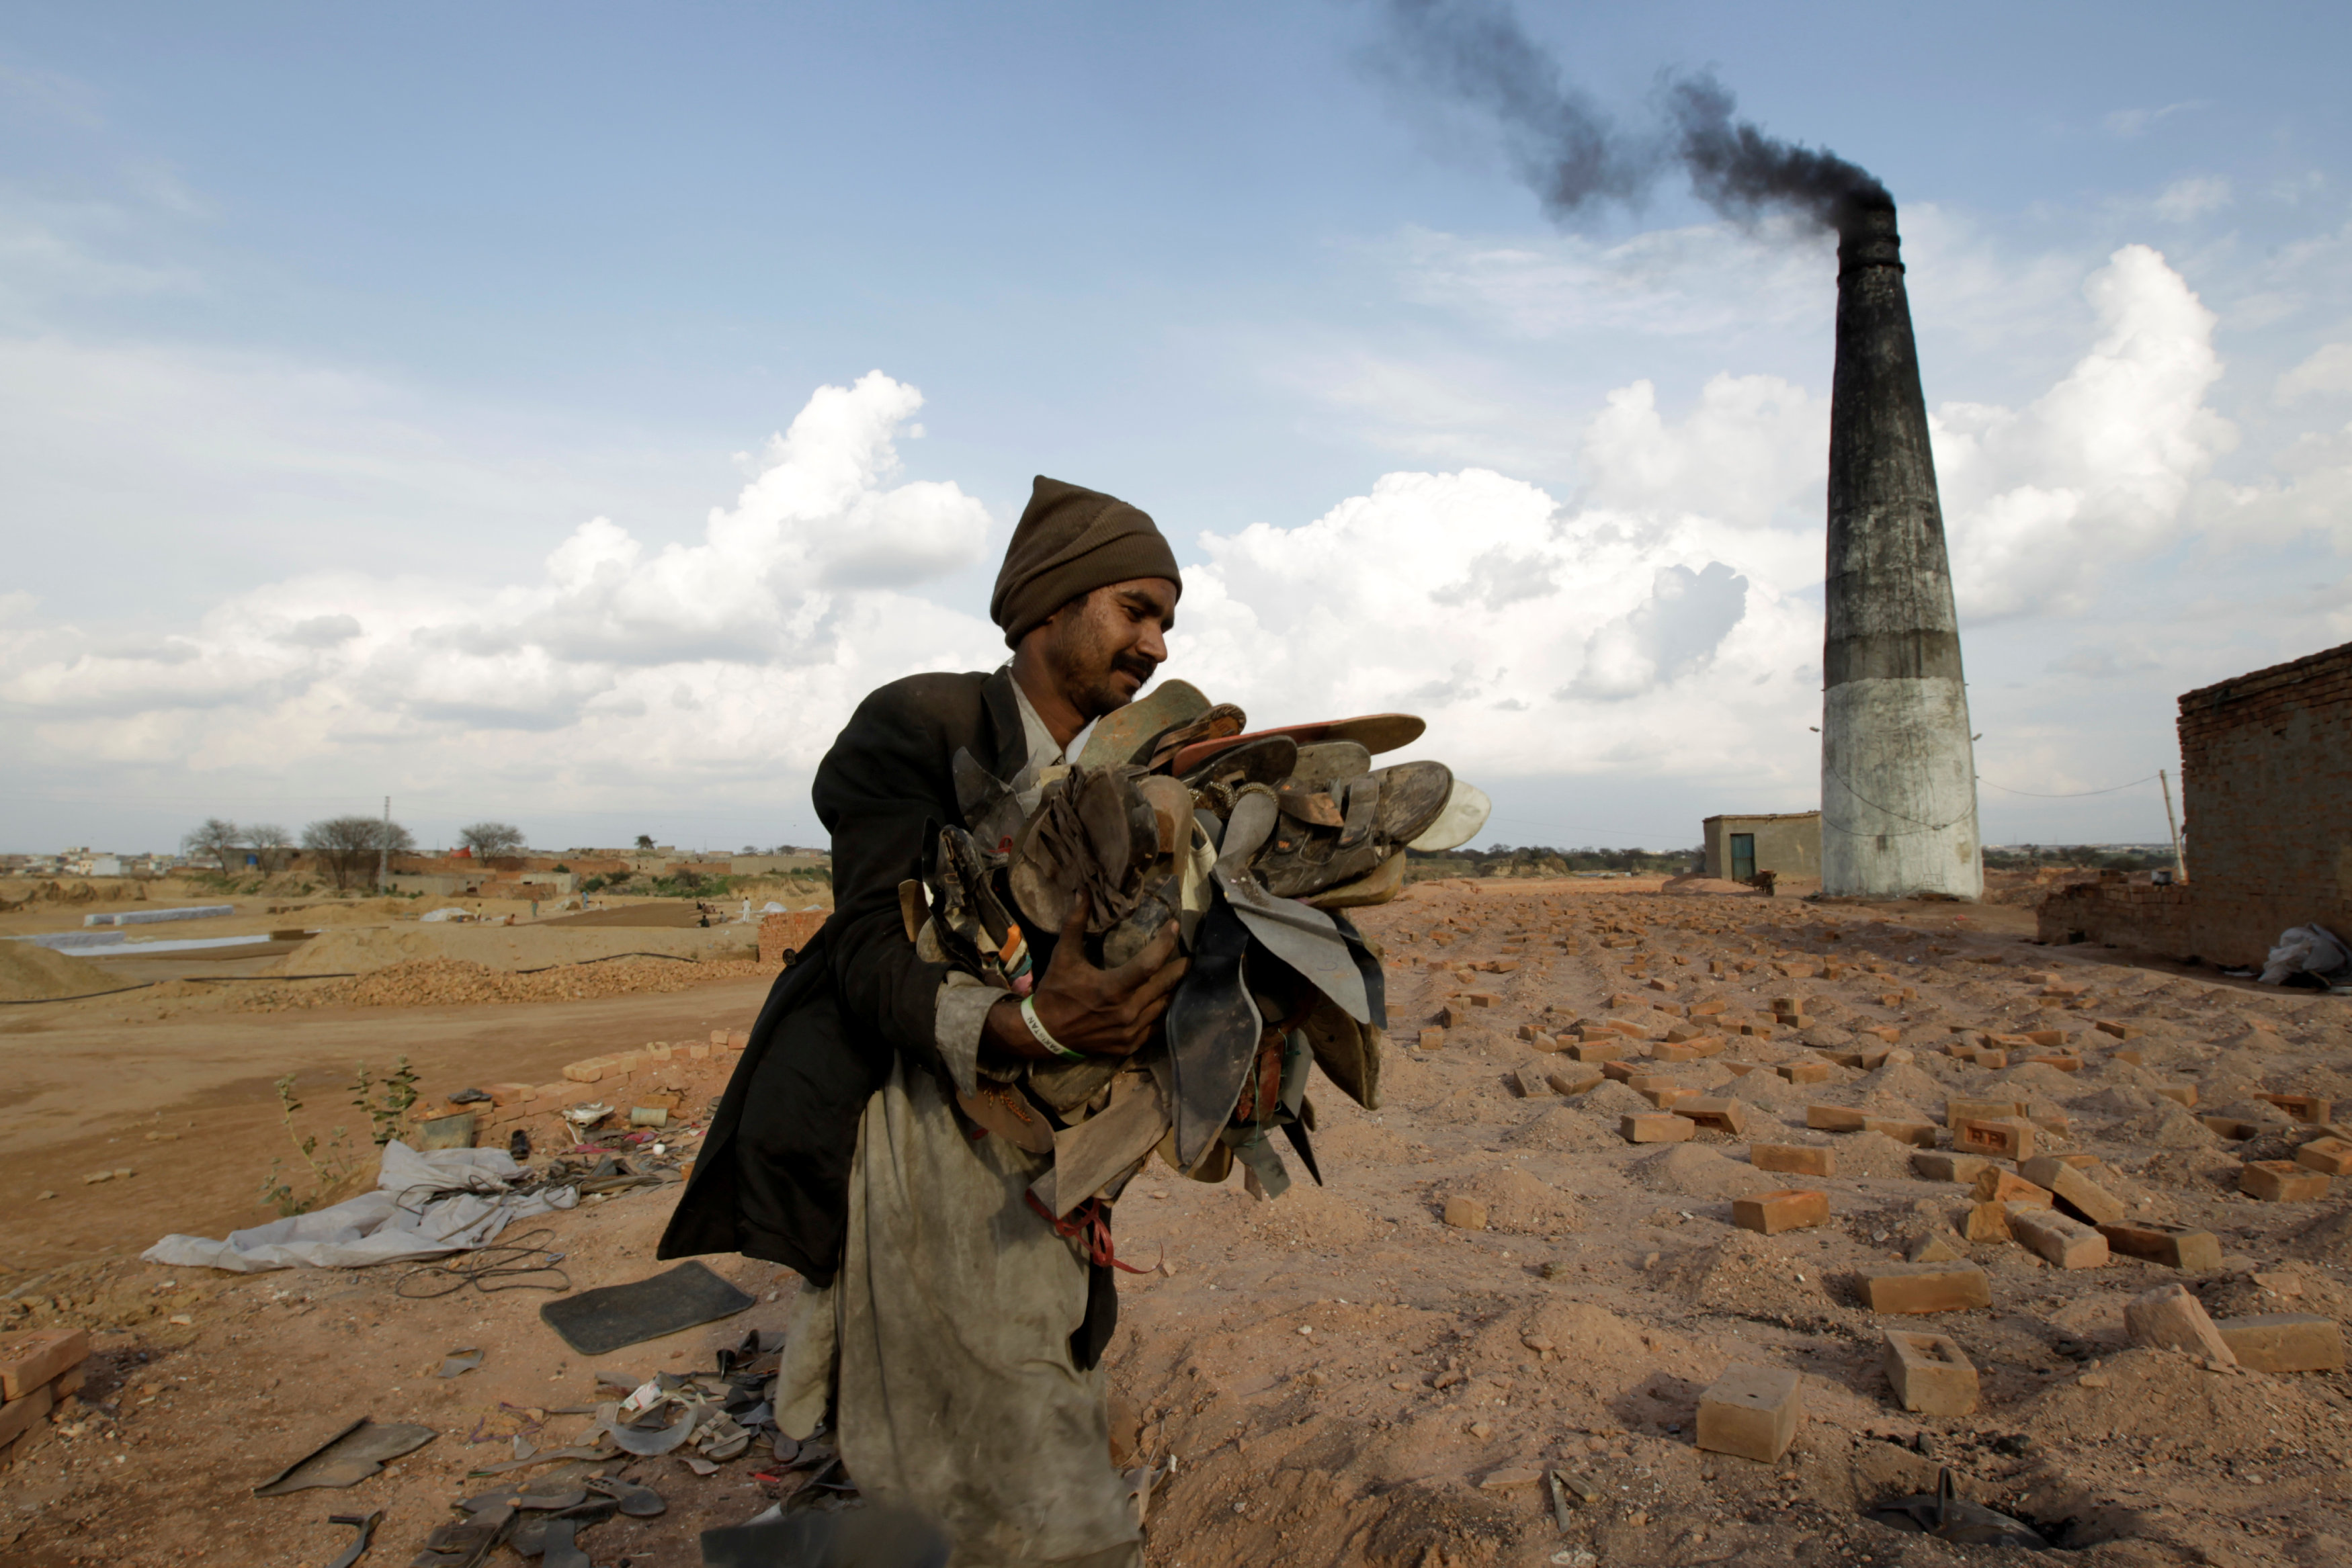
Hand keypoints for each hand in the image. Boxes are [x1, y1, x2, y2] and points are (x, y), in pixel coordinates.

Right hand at [985, 891, 1187, 1060]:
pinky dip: (1164, 1012)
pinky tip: (1168, 999)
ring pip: (1164, 1007)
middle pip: (1165, 986)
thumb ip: (1075, 923)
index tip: (1174, 926)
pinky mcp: (1129, 1045)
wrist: (1045, 1034)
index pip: (1149, 964)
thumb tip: (1082, 891)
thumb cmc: (1056, 991)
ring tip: (1182, 974)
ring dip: (1174, 990)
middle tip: (1191, 955)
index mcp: (1111, 989)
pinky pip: (1156, 1027)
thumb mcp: (1063, 956)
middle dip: (1180, 968)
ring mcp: (1130, 1031)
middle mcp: (1126, 1012)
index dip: (1165, 943)